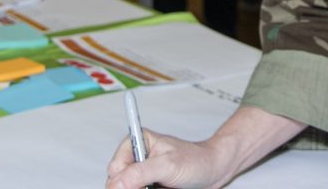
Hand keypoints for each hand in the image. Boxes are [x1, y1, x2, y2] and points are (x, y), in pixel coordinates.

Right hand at [105, 129, 233, 188]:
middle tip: (151, 188)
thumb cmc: (196, 160)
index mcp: (137, 143)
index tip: (139, 187)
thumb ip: (140, 173)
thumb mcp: (168, 165)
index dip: (122, 182)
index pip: (115, 169)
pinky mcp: (148, 186)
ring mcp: (142, 175)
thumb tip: (116, 182)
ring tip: (161, 187)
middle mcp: (136, 159)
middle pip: (118, 184)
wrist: (213, 171)